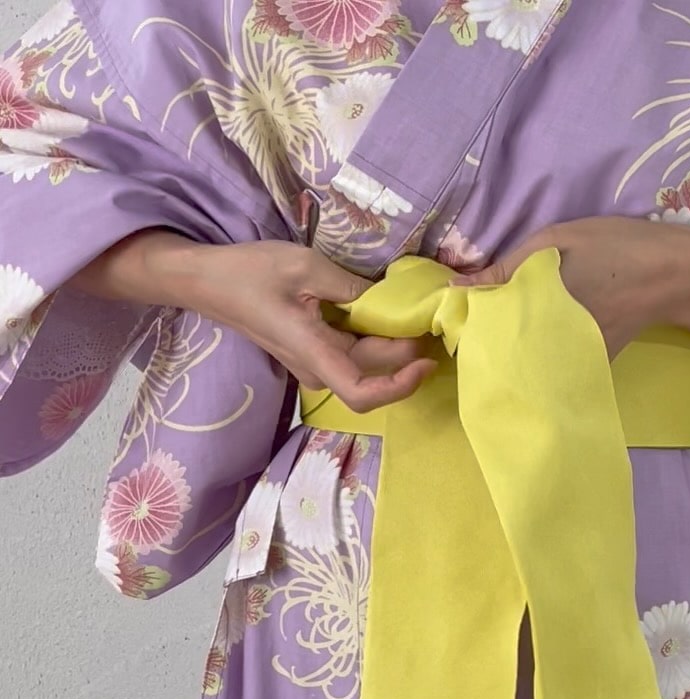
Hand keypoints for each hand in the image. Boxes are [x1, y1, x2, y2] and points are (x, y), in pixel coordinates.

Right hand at [186, 241, 435, 412]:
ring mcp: (314, 364)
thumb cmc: (250, 272)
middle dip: (408, 350)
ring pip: (366, 360)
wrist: (207, 281)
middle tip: (435, 314)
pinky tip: (388, 308)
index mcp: (313, 353)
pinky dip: (375, 334)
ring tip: (418, 308)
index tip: (424, 361)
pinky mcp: (314, 352)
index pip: (362, 394)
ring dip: (394, 342)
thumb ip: (353, 288)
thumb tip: (392, 300)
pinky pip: (353, 350)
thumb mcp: (305, 267)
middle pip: (374, 370)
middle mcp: (317, 369)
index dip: (399, 386)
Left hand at [453, 217, 689, 360]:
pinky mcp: (588, 366)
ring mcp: (568, 360)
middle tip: (484, 325)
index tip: (462, 317)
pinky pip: (553, 367)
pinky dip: (542, 358)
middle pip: (501, 354)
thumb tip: (454, 287)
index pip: (482, 332)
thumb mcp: (551, 242)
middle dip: (488, 343)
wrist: (669, 274)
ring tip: (508, 333)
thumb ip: (502, 268)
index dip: (468, 326)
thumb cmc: (610, 249)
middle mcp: (547, 345)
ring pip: (526, 363)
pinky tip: (541, 343)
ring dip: (514, 352)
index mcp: (532, 312)